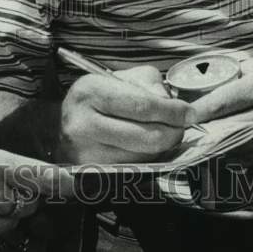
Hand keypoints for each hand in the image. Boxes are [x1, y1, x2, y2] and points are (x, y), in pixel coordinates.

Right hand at [0, 144, 72, 251]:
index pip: (53, 179)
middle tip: (13, 189)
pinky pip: (11, 246)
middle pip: (41, 203)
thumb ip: (2, 164)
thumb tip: (31, 173)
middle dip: (35, 198)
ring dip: (20, 218)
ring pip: (26, 225)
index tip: (91, 184)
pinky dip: (6, 238)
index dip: (75, 183)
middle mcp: (2, 201)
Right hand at [57, 66, 192, 164]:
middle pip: (148, 137)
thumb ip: (150, 84)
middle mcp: (84, 124)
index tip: (189, 113)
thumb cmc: (97, 98)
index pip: (143, 106)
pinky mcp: (93, 173)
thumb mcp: (120, 78)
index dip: (173, 112)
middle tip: (180, 125)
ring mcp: (86, 153)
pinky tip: (146, 147)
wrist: (63, 123)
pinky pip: (136, 169)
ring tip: (159, 133)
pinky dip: (149, 159)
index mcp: (91, 92)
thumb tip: (173, 106)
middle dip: (174, 132)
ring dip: (162, 147)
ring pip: (146, 157)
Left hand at [190, 51, 252, 162]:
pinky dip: (238, 152)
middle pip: (224, 130)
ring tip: (204, 137)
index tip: (182, 114)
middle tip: (187, 128)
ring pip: (236, 148)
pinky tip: (229, 145)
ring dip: (218, 144)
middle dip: (203, 130)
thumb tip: (213, 78)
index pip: (220, 103)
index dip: (197, 111)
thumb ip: (240, 72)